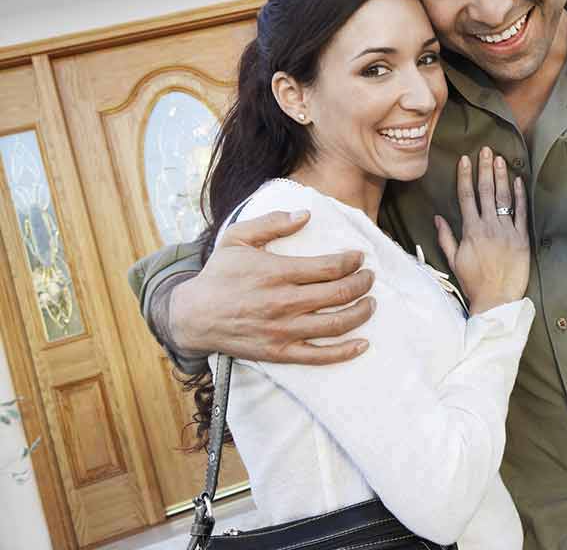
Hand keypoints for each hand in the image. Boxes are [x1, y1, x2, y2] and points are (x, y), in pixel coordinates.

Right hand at [170, 210, 374, 363]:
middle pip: (339, 293)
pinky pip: (319, 356)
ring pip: (336, 324)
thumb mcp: (238, 238)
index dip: (352, 261)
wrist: (192, 316)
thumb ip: (272, 222)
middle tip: (370, 278)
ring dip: (361, 312)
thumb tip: (306, 214)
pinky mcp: (280, 352)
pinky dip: (345, 351)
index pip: (329, 267)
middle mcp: (283, 302)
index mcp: (276, 272)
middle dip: (363, 283)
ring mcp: (283, 330)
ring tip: (370, 302)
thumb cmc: (219, 274)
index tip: (359, 258)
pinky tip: (363, 343)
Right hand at [434, 147, 528, 315]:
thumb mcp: (454, 259)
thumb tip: (437, 217)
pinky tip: (518, 181)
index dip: (465, 176)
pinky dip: (520, 196)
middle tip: (485, 150)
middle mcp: (488, 227)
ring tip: (499, 159)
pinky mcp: (522, 238)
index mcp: (471, 230)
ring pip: (503, 198)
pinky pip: (521, 213)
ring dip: (501, 176)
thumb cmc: (474, 281)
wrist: (497, 299)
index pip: (466, 196)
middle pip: (485, 191)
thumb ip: (446, 236)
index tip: (465, 160)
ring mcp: (507, 231)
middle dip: (484, 169)